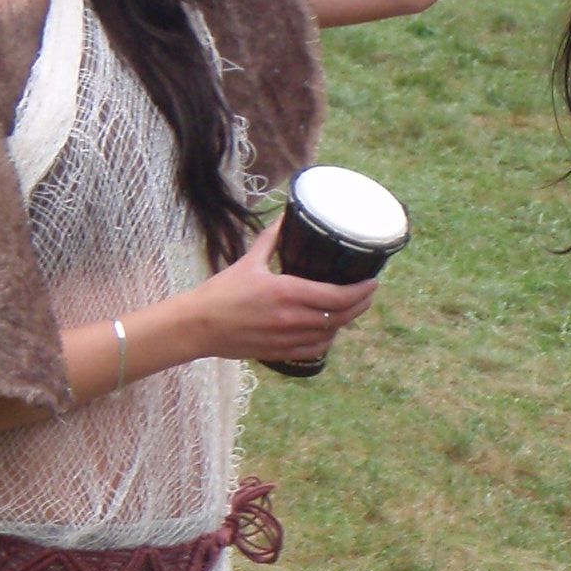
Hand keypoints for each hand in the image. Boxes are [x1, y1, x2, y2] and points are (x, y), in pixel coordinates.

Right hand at [187, 219, 374, 363]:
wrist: (198, 325)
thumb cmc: (221, 293)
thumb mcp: (249, 262)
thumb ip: (270, 240)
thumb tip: (285, 219)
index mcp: (286, 292)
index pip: (336, 295)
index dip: (360, 291)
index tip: (372, 282)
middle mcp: (291, 318)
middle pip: (340, 316)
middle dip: (360, 305)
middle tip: (369, 293)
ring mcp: (287, 338)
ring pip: (330, 334)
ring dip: (346, 322)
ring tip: (353, 308)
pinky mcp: (279, 352)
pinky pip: (314, 349)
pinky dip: (328, 339)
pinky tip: (330, 330)